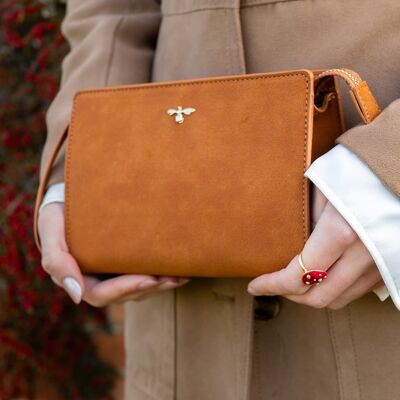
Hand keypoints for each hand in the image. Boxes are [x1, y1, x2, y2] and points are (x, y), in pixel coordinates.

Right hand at [38, 203, 188, 305]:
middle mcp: (97, 281)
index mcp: (79, 280)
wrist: (68, 200)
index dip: (126, 289)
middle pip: (126, 294)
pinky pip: (143, 274)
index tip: (149, 278)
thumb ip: (58, 263)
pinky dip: (161, 273)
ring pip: (138, 288)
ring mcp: (112, 274)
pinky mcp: (124, 263)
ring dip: (161, 284)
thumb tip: (76, 297)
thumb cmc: (58, 216)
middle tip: (174, 277)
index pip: (102, 295)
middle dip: (151, 287)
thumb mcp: (52, 234)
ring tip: (182, 274)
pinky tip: (179, 268)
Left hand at [247, 187, 382, 309]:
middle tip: (273, 284)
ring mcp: (381, 263)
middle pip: (319, 297)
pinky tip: (322, 274)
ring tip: (295, 281)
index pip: (297, 277)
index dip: (272, 286)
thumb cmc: (359, 168)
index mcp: (341, 232)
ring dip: (313, 294)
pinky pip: (358, 289)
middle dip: (290, 295)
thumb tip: (292, 245)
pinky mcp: (392, 263)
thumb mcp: (323, 189)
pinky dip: (336, 287)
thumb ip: (306, 221)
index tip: (255, 285)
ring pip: (340, 298)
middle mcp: (364, 255)